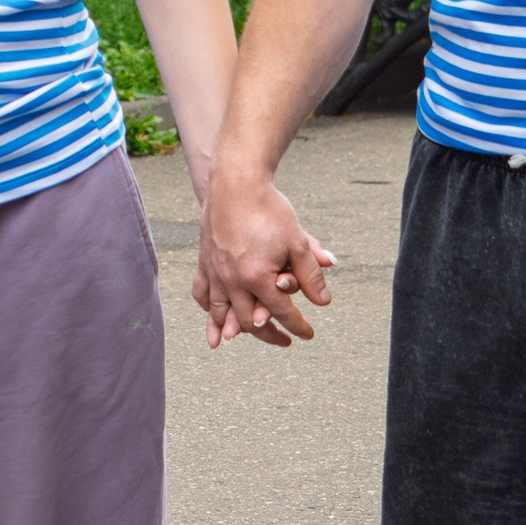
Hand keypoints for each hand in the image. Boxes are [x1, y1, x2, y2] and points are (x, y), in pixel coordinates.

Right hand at [195, 164, 336, 350]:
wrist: (236, 184)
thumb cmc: (269, 210)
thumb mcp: (298, 242)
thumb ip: (310, 275)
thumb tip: (323, 302)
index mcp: (257, 278)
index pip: (282, 312)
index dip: (298, 326)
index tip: (308, 334)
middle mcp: (232, 281)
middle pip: (250, 321)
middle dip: (268, 334)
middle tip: (283, 340)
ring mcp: (215, 273)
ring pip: (221, 313)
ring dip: (232, 330)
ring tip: (238, 339)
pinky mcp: (204, 262)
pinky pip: (202, 293)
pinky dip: (208, 308)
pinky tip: (213, 315)